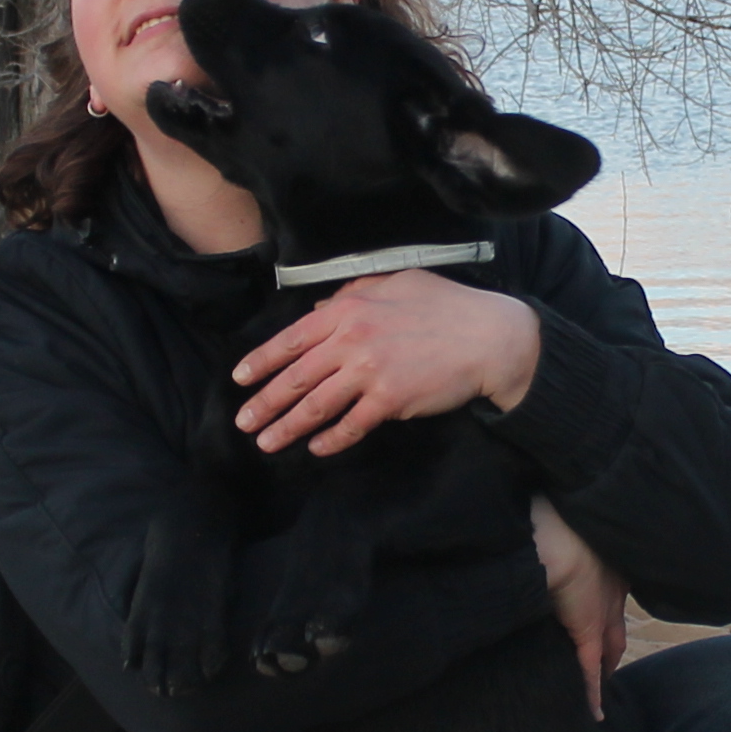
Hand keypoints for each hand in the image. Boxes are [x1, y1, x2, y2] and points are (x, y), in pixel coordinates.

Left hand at [234, 273, 539, 456]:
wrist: (490, 337)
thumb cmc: (446, 306)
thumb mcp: (396, 282)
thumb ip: (352, 294)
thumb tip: (317, 309)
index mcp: (349, 310)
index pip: (291, 339)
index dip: (261, 362)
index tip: (240, 380)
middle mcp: (352, 341)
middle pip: (295, 378)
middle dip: (264, 403)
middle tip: (243, 422)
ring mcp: (370, 372)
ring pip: (316, 406)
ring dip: (287, 428)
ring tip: (266, 444)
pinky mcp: (390, 400)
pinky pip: (351, 425)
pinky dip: (331, 440)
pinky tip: (317, 449)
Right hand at [531, 496, 626, 718]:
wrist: (553, 532)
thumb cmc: (550, 516)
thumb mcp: (554, 522)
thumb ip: (549, 533)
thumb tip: (526, 530)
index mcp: (607, 558)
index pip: (610, 591)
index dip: (606, 606)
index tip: (596, 613)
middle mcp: (612, 587)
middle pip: (617, 624)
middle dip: (611, 644)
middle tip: (604, 662)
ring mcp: (603, 610)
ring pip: (609, 648)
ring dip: (604, 667)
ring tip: (597, 688)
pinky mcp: (589, 630)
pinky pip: (591, 669)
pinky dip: (592, 691)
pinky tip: (594, 712)